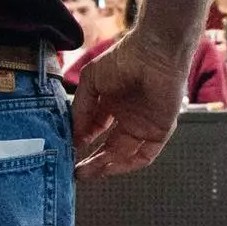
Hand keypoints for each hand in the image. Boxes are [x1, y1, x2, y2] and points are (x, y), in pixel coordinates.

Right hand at [74, 26, 188, 178]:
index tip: (67, 150)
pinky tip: (109, 167)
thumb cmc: (124, 59)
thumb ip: (81, 108)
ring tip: (86, 172)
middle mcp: (128, 117)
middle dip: (92, 161)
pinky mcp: (159, 131)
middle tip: (75, 171)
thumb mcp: (91, 81)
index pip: (95, 130)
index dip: (81, 141)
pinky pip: (144, 155)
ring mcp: (144, 125)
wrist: (153, 53)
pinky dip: (126, 165)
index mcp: (112, 103)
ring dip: (105, 166)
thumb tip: (73, 135)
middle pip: (109, 147)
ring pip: (123, 155)